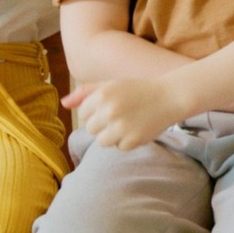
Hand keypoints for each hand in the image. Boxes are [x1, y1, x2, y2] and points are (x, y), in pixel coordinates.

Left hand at [62, 76, 187, 149]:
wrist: (169, 97)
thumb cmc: (137, 90)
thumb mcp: (111, 85)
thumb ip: (85, 93)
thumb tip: (64, 104)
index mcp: (102, 94)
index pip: (83, 114)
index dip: (96, 112)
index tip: (112, 106)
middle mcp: (109, 111)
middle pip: (91, 129)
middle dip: (103, 124)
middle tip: (121, 115)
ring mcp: (121, 127)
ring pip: (102, 141)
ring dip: (112, 135)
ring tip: (127, 123)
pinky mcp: (132, 140)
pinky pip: (119, 147)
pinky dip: (127, 141)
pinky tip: (137, 128)